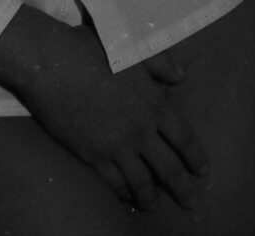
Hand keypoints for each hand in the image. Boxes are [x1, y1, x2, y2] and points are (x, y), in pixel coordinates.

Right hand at [21, 21, 207, 211]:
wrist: (53, 63)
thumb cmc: (93, 49)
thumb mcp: (133, 48)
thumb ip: (160, 64)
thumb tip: (181, 77)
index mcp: (154, 104)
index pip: (184, 138)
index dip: (195, 156)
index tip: (201, 170)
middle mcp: (140, 130)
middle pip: (169, 168)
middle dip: (183, 188)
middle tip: (191, 201)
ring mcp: (116, 146)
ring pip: (142, 182)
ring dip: (151, 197)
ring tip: (154, 205)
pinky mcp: (92, 156)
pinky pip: (114, 182)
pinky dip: (123, 192)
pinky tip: (127, 196)